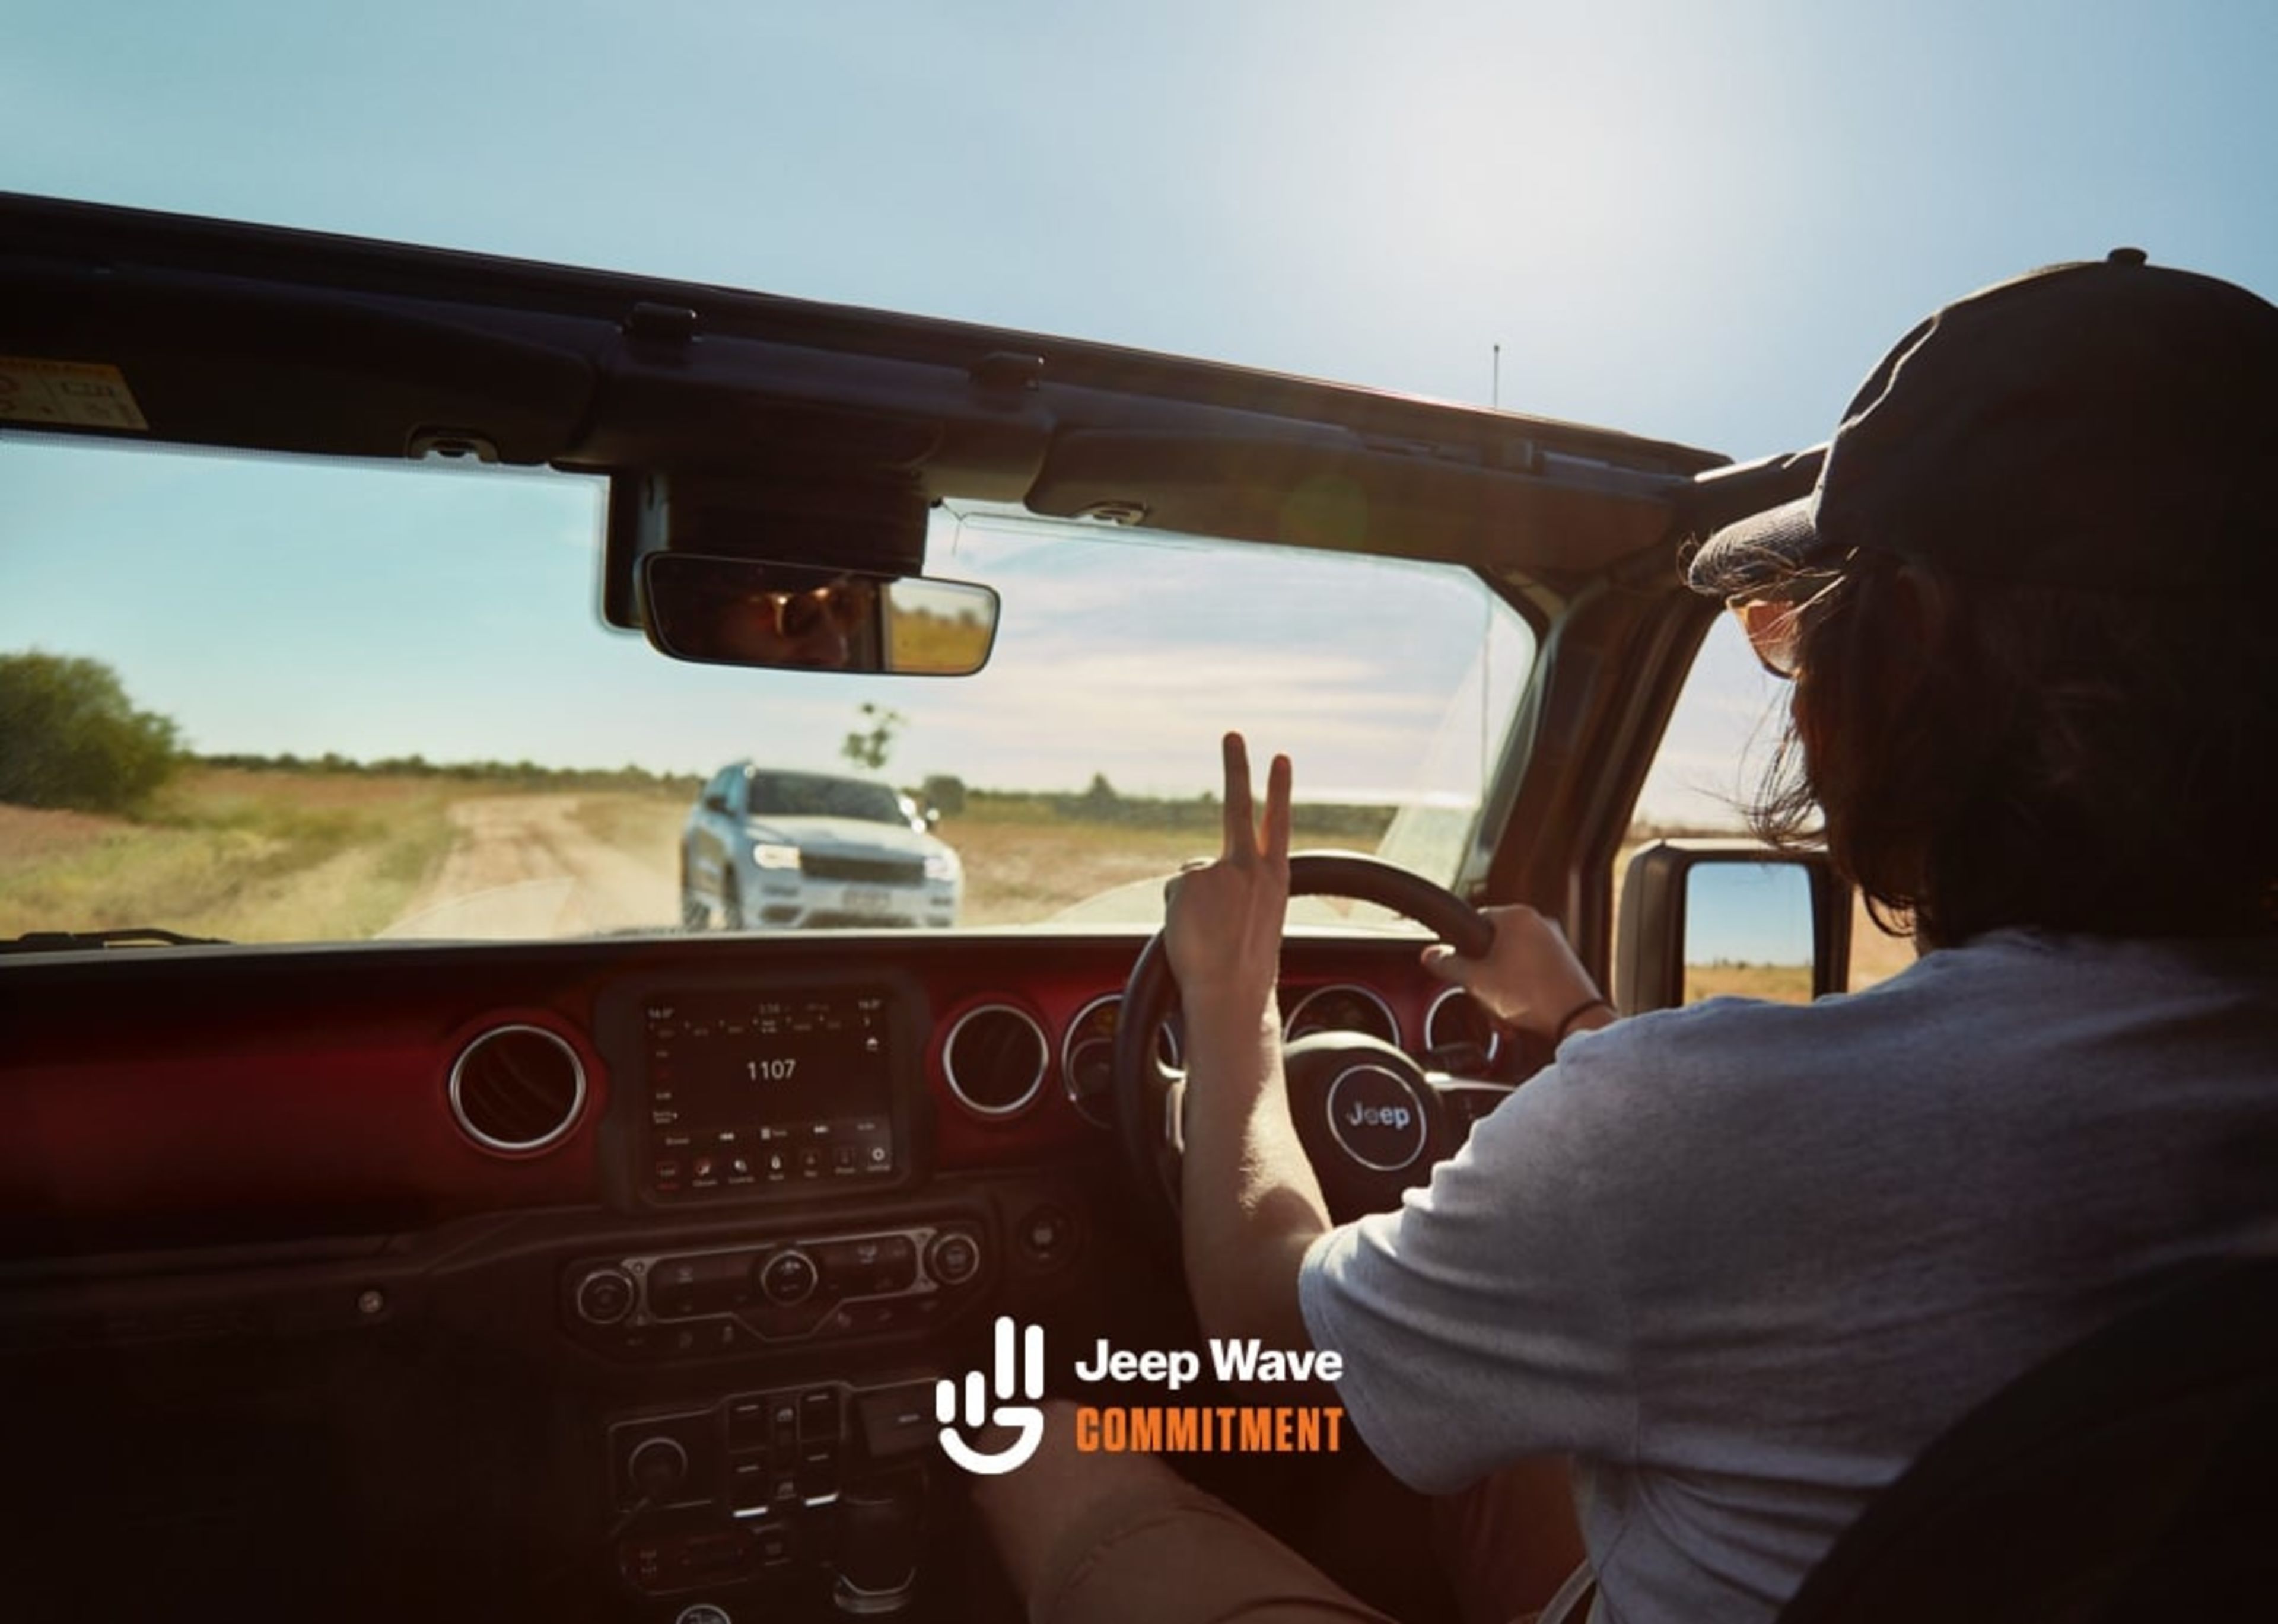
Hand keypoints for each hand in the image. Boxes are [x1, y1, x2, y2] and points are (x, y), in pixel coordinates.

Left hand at [1163, 733, 1289, 1023]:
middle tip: (1232, 734)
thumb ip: (1234, 884)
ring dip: (1193, 906)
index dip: (1278, 789)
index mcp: (1275, 878)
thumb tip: (1198, 874)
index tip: (1280, 757)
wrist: (1230, 992)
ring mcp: (1218, 870)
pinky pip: (1175, 892)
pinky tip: (1191, 933)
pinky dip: (1177, 914)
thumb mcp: (1253, 919)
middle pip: (1239, 806)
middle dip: (1236, 767)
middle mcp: (1250, 867)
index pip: (1278, 824)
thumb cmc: (1242, 967)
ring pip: (1194, 877)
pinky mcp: (1189, 878)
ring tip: (1208, 935)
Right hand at [1421, 904, 1608, 1041]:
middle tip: (1483, 996)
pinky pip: (1531, 974)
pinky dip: (1520, 992)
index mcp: (1517, 915)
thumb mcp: (1476, 981)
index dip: (1461, 949)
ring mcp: (1555, 944)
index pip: (1474, 922)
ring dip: (1500, 990)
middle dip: (1484, 978)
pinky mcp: (1564, 965)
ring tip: (1502, 1012)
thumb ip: (1448, 964)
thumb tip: (1431, 955)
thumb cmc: (1532, 996)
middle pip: (1492, 947)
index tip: (1459, 969)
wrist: (1576, 1021)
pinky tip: (1517, 1015)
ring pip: (1511, 964)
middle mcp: (1539, 923)